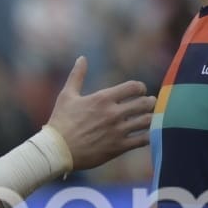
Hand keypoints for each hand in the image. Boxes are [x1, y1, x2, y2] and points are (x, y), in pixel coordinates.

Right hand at [43, 57, 154, 171]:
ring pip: (147, 121)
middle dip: (150, 102)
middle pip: (146, 103)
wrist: (57, 149)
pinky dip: (148, 136)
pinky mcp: (119, 147)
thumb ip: (77, 75)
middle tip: (148, 103)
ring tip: (147, 118)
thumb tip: (81, 58)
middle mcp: (113, 113)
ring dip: (150, 118)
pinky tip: (145, 134)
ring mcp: (117, 131)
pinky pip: (143, 140)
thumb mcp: (66, 95)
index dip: (140, 88)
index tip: (138, 91)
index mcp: (102, 98)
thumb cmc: (61, 121)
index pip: (134, 87)